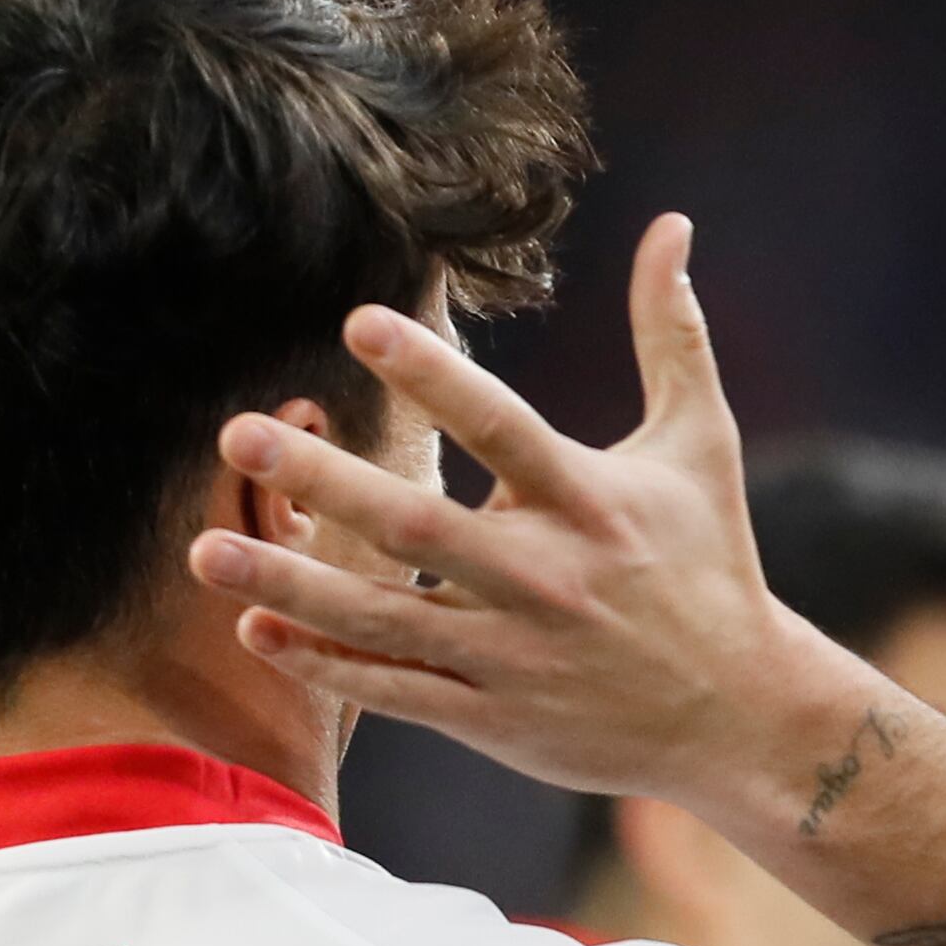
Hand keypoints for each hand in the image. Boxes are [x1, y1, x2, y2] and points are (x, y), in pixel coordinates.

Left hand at [184, 213, 863, 800]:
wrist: (740, 715)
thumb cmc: (712, 565)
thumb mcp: (702, 445)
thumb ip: (672, 335)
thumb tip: (671, 226)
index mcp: (589, 503)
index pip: (501, 428)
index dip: (434, 374)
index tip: (358, 321)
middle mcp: (546, 579)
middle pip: (419, 529)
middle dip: (326, 482)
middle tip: (237, 431)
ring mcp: (515, 655)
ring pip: (385, 619)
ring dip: (290, 585)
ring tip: (204, 549)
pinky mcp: (495, 719)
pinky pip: (397, 692)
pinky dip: (327, 666)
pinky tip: (256, 630)